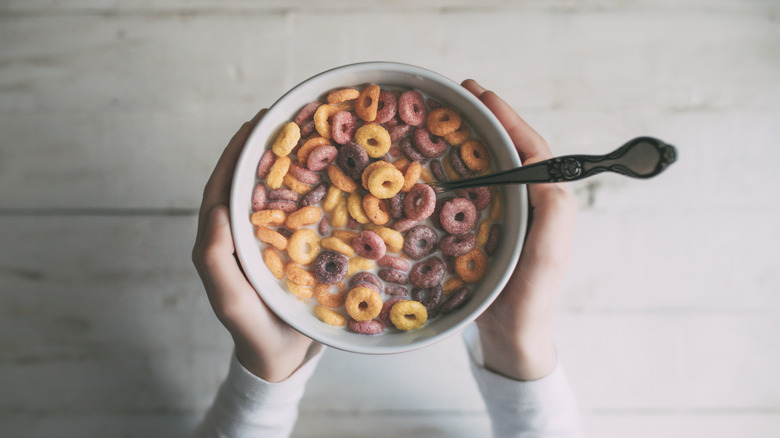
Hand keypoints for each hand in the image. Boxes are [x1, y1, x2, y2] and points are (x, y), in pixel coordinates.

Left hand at [192, 109, 315, 382]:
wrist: (281, 358)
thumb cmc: (252, 330)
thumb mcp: (229, 298)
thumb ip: (214, 257)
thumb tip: (217, 208)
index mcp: (220, 240)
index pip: (222, 186)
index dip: (235, 152)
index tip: (255, 123)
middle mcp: (241, 235)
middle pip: (248, 182)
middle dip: (262, 148)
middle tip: (285, 118)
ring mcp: (266, 242)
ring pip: (273, 194)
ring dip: (286, 164)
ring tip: (308, 136)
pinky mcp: (290, 251)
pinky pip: (296, 213)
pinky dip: (308, 190)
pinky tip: (329, 177)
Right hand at [462, 80, 575, 380]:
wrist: (511, 338)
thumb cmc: (529, 301)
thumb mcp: (545, 259)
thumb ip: (551, 215)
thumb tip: (540, 168)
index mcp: (545, 204)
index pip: (531, 151)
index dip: (508, 121)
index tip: (483, 96)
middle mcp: (528, 204)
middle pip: (512, 150)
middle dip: (491, 119)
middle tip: (463, 93)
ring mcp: (507, 216)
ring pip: (493, 166)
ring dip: (474, 137)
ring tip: (451, 114)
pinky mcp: (487, 229)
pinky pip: (475, 188)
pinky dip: (460, 166)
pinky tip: (440, 159)